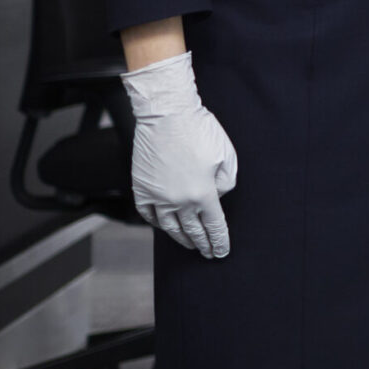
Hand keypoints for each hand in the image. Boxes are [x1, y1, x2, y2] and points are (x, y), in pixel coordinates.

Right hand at [121, 51, 237, 258]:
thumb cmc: (200, 131)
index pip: (213, 226)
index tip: (221, 252)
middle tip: (207, 254)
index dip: (219, 240)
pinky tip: (165, 226)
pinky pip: (148, 214)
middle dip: (202, 244)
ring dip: (181, 238)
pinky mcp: (141, 188)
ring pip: (170, 227)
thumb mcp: (226, 156)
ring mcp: (157, 197)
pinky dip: (157, 223)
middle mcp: (178, 201)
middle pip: (192, 231)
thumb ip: (225, 182)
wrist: (167, 115)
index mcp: (202, 194)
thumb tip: (217, 196)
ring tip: (190, 244)